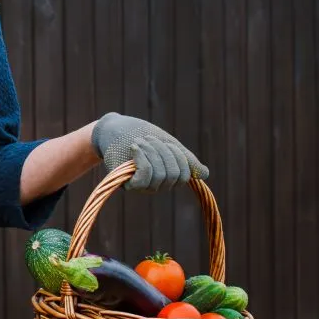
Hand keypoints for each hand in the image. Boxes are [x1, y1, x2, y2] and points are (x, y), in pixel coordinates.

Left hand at [91, 112, 207, 192]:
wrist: (114, 131)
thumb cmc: (141, 136)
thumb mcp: (167, 144)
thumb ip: (185, 158)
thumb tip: (205, 174)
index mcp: (170, 176)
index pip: (186, 174)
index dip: (178, 156)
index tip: (164, 141)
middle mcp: (158, 186)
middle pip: (174, 175)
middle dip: (164, 152)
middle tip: (148, 139)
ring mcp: (143, 187)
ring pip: (160, 176)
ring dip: (151, 153)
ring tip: (139, 142)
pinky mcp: (128, 184)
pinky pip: (145, 177)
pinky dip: (142, 159)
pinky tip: (135, 148)